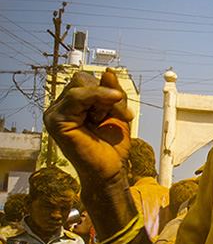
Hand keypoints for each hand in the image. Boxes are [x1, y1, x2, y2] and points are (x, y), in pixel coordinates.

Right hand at [42, 69, 132, 184]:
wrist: (110, 171)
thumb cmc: (111, 146)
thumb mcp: (117, 112)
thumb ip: (112, 92)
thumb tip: (108, 72)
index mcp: (73, 106)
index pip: (88, 82)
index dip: (109, 90)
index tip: (126, 110)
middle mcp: (61, 108)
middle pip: (83, 81)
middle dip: (107, 95)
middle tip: (123, 114)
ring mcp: (55, 114)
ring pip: (81, 86)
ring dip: (105, 100)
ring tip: (113, 118)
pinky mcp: (56, 121)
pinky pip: (76, 96)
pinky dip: (97, 96)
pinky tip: (111, 104)